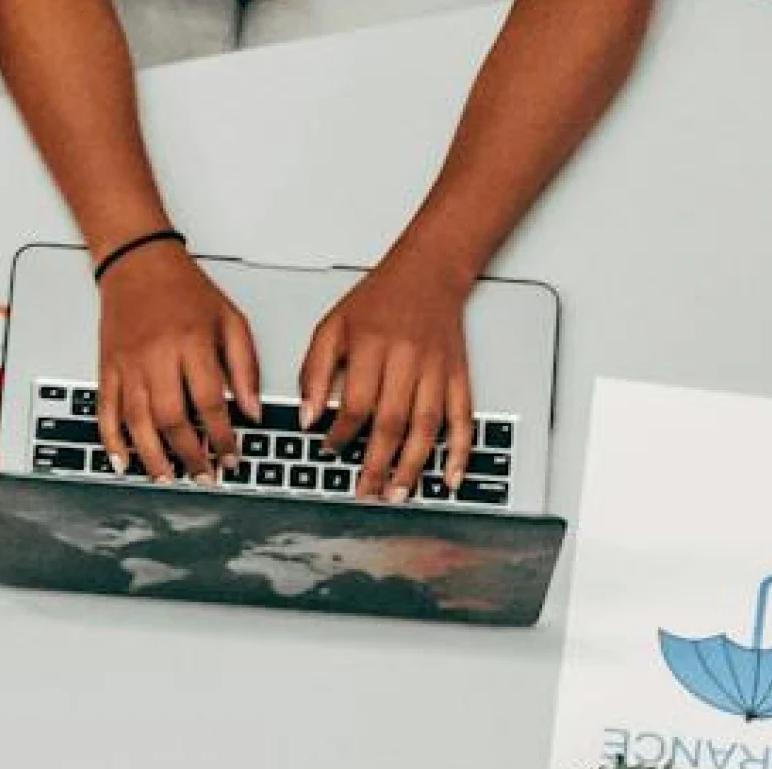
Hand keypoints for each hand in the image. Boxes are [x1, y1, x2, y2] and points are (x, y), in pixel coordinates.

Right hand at [93, 243, 258, 479]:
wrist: (138, 263)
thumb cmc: (185, 289)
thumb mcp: (229, 319)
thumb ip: (244, 366)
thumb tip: (251, 410)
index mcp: (192, 342)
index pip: (210, 402)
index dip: (223, 437)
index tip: (232, 457)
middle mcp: (158, 355)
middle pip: (172, 419)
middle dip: (190, 455)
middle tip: (203, 475)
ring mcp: (128, 364)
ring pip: (138, 422)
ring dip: (153, 456)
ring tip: (169, 476)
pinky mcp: (107, 367)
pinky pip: (106, 410)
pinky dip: (112, 440)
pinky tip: (123, 460)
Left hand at [300, 256, 478, 502]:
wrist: (428, 271)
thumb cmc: (378, 300)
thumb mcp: (332, 327)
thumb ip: (314, 372)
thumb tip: (308, 418)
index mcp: (372, 347)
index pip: (356, 403)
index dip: (341, 433)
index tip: (330, 451)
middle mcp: (407, 359)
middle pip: (392, 422)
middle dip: (377, 464)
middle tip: (365, 492)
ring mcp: (437, 369)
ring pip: (427, 426)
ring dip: (413, 466)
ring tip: (398, 493)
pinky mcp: (458, 374)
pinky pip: (463, 417)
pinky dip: (460, 450)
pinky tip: (451, 476)